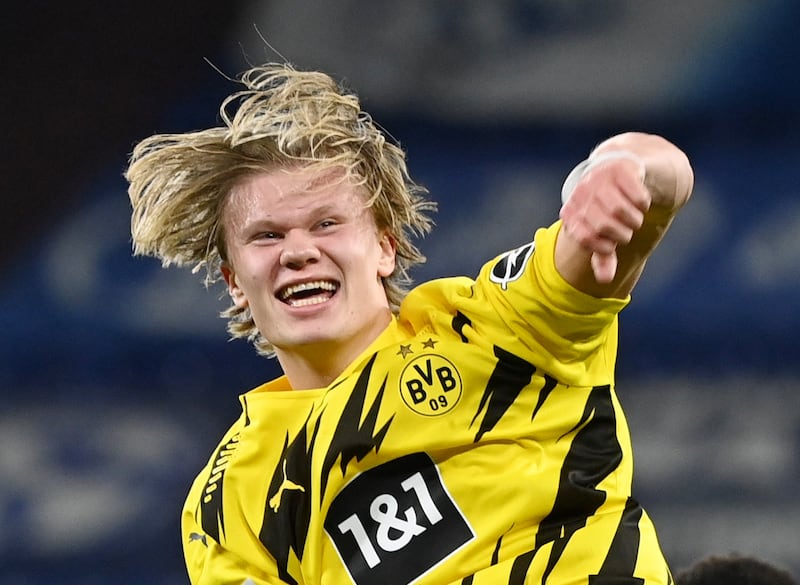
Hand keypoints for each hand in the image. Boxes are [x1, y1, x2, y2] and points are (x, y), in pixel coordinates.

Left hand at [558, 157, 649, 282]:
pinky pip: (636, 195)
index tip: (610, 246)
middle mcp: (581, 192)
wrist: (623, 171)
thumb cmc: (609, 209)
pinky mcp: (620, 168)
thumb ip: (603, 257)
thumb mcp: (603, 233)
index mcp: (571, 211)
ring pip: (619, 210)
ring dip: (634, 221)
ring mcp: (599, 178)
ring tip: (635, 219)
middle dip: (621, 235)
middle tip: (627, 232)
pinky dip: (643, 204)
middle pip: (603, 225)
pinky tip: (641, 203)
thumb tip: (605, 280)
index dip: (601, 248)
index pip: (583, 238)